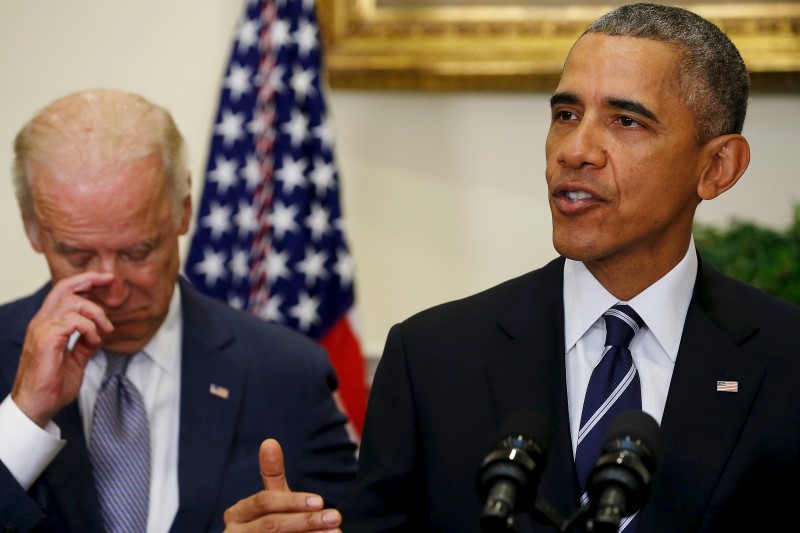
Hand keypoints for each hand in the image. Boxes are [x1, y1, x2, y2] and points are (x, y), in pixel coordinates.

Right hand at [11, 271, 114, 426]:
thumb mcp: (75, 360)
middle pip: (64, 288)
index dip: (84, 282)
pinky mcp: (46, 339)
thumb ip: (84, 344)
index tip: (105, 280)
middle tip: (110, 280)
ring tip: (106, 330)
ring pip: (72, 302)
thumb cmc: (52, 386)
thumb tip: (98, 334)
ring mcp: (42, 329)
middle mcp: (41, 323)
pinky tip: (94, 340)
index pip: (62, 293)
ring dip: (96, 313)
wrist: (37, 406)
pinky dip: (89, 328)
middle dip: (89, 280)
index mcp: (47, 325)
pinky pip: (73, 321)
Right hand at [223, 439, 342, 531]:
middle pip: (272, 525)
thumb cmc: (269, 523)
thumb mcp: (272, 499)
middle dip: (306, 520)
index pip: (265, 502)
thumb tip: (269, 441)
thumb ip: (271, 473)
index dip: (292, 501)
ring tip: (336, 532)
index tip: (320, 500)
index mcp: (237, 513)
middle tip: (336, 517)